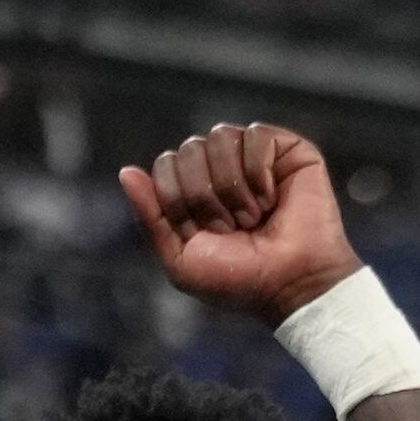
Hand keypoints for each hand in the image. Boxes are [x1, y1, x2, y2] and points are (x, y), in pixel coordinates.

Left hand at [119, 122, 364, 325]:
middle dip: (206, 195)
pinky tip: (272, 198)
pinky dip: (259, 172)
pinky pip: (255, 135)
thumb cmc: (240, 280)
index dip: (179, 200)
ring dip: (233, 186)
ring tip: (254, 215)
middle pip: (190, 148)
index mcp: (195, 189)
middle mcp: (223, 168)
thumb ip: (151, 216)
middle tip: (234, 228)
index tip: (205, 233)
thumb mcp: (181, 259)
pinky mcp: (288, 151)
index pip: (166, 164)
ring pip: (220, 137)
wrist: (292, 285)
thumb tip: (126, 170)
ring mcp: (255, 157)